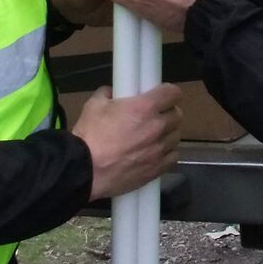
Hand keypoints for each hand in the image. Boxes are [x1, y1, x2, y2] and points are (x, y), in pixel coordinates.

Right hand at [75, 84, 182, 200]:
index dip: (169, 93)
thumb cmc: (90, 135)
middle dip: (168, 113)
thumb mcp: (94, 105)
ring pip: (176, 136)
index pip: (173, 93)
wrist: (84, 170)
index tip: (162, 96)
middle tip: (156, 116)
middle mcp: (157, 127)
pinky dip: (167, 153)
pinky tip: (155, 152)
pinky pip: (173, 156)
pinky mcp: (157, 169)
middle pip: (177, 115)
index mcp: (145, 107)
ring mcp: (159, 149)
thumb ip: (107, 94)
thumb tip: (112, 93)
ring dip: (168, 133)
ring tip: (154, 136)